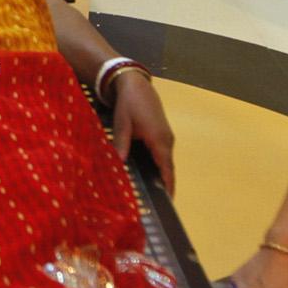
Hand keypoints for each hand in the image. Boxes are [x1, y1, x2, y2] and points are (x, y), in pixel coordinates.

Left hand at [109, 70, 174, 194]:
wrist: (136, 83)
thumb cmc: (129, 103)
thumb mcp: (122, 124)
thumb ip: (122, 144)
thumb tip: (118, 163)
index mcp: (159, 139)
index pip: (166, 168)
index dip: (168, 185)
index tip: (167, 201)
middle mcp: (167, 140)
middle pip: (168, 168)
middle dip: (165, 185)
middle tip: (158, 204)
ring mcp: (166, 137)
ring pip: (166, 161)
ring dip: (162, 176)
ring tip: (154, 194)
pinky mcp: (162, 134)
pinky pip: (163, 155)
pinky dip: (160, 166)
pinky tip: (151, 175)